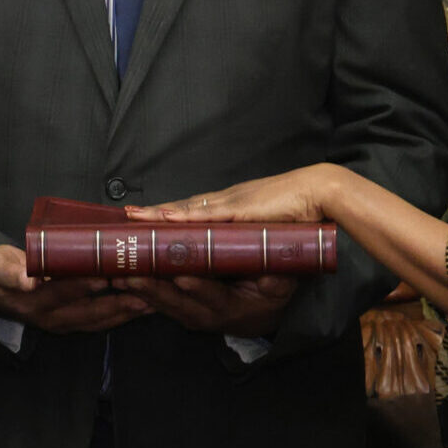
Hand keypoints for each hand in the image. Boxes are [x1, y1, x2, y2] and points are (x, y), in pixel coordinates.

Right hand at [0, 244, 149, 333]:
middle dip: (121, 303)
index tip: (107, 278)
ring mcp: (64, 323)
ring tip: (153, 300)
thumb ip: (14, 274)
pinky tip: (142, 304)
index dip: (86, 286)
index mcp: (37, 302)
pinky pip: (101, 321)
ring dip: (127, 311)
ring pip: (101, 319)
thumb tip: (29, 280)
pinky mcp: (72, 323)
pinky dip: (122, 312)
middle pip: (92, 312)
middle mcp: (53, 318)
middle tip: (147, 292)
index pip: (65, 294)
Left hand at [114, 273, 295, 337]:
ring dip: (141, 291)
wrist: (262, 315)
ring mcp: (192, 316)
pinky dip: (140, 294)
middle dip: (154, 289)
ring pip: (163, 305)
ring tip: (120, 276)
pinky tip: (123, 281)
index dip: (199, 288)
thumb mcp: (281, 284)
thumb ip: (276, 277)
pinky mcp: (181, 311)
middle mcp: (208, 316)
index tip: (182, 277)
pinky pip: (159, 304)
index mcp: (232, 308)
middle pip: (178, 303)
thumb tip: (272, 269)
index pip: (213, 297)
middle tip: (132, 276)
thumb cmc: (271, 294)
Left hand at [125, 163, 343, 225]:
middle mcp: (227, 202)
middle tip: (126, 218)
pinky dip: (183, 216)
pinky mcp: (240, 209)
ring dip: (160, 215)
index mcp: (232, 206)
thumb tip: (246, 255)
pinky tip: (164, 218)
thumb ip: (254, 240)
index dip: (170, 216)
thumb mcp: (270, 231)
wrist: (321, 193)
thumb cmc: (300, 211)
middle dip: (155, 215)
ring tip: (134, 219)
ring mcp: (231, 204)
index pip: (194, 211)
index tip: (147, 219)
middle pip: (183, 209)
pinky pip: (206, 215)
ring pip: (187, 210)